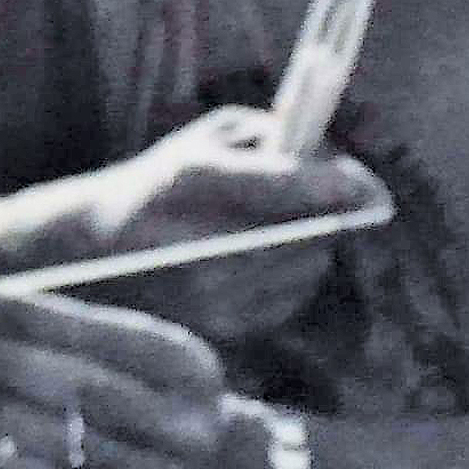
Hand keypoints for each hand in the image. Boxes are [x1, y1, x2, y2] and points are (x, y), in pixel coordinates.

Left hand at [0, 287, 227, 468]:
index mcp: (188, 366)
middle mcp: (184, 423)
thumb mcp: (154, 357)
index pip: (99, 334)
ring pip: (73, 443)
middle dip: (12, 360)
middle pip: (81, 386)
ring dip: (9, 414)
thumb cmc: (170, 400)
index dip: (34, 316)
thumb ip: (87, 336)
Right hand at [86, 106, 385, 342]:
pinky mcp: (218, 330)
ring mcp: (207, 294)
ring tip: (303, 228)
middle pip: (303, 238)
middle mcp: (198, 242)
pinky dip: (297, 280)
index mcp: (193, 177)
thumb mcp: (208, 138)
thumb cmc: (165, 180)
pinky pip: (289, 304)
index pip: (281, 186)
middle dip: (333, 219)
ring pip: (304, 273)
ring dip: (318, 249)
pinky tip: (277, 262)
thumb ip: (272, 140)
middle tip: (347, 203)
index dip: (334, 187)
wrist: (97, 248)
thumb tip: (338, 168)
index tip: (371, 188)